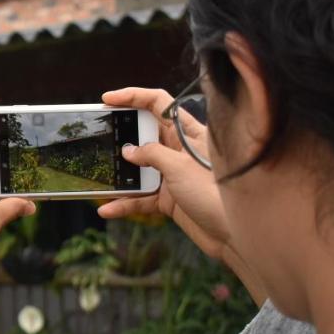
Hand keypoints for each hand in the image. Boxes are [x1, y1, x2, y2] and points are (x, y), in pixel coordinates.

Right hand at [97, 87, 266, 303]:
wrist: (235, 237)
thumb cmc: (217, 195)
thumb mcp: (180, 167)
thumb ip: (151, 154)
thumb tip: (128, 151)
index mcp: (189, 133)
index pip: (159, 104)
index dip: (133, 96)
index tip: (108, 99)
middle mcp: (180, 151)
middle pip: (144, 134)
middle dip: (120, 136)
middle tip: (98, 137)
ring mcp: (174, 175)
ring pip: (139, 168)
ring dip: (119, 175)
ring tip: (99, 177)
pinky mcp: (169, 198)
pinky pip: (141, 197)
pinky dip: (125, 204)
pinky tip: (108, 209)